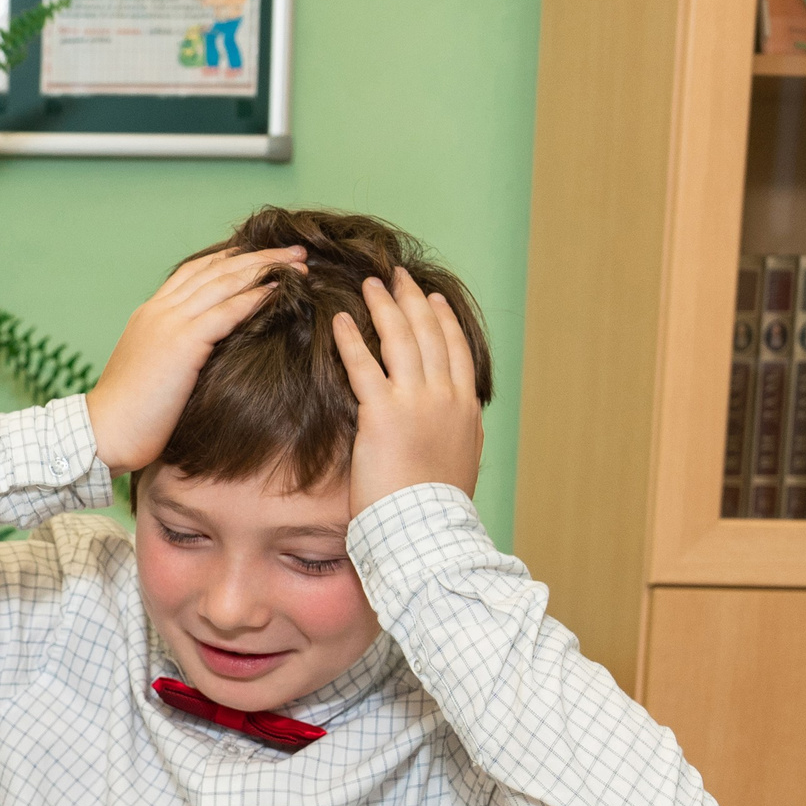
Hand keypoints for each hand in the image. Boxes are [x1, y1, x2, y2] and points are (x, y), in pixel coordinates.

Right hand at [84, 245, 305, 474]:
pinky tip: (278, 290)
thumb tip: (206, 358)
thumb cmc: (128, 416)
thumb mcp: (152, 373)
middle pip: (215, 268)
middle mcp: (159, 311)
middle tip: (293, 251)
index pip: (195, 273)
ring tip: (298, 263)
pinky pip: (225, 312)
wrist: (103, 433)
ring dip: (264, 269)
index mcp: (150, 315)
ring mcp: (169, 324)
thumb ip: (176, 354)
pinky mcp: (181, 344)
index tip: (262, 257)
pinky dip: (254, 297)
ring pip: (224, 281)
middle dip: (258, 256)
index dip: (231, 260)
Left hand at [330, 268, 484, 515]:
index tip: (431, 298)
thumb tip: (460, 430)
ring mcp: (416, 402)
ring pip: (400, 341)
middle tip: (397, 277)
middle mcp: (444, 396)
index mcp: (465, 408)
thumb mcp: (461, 464)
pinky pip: (364, 366)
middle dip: (411, 301)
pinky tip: (340, 320)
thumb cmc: (438, 508)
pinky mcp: (382, 414)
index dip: (442, 320)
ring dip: (384, 308)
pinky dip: (351, 339)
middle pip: (429, 335)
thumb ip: (459, 437)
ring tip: (370, 285)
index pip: (456, 350)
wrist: (428, 528)